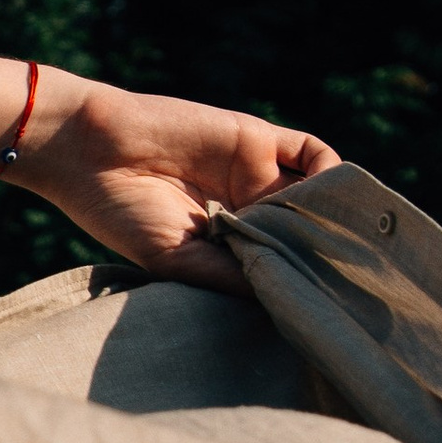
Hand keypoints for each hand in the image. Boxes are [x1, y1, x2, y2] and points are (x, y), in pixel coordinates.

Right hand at [18, 76, 339, 290]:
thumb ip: (233, 276)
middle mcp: (243, 206)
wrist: (90, 152)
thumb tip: (288, 298)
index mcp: (222, 241)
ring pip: (314, 191)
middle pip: (303, 226)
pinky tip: (331, 197)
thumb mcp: (180, 261)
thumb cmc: (121, 214)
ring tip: (345, 240)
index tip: (326, 302)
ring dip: (333, 212)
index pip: (277, 259)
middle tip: (351, 276)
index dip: (302, 276)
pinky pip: (309, 151)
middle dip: (326, 247)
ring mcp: (252, 173)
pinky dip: (329, 171)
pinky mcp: (255, 140)